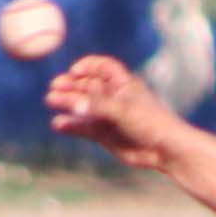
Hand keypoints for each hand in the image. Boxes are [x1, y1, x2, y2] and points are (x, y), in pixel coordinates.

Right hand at [47, 55, 181, 168]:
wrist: (164, 150)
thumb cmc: (149, 123)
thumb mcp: (123, 110)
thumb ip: (98, 106)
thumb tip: (73, 105)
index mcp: (122, 84)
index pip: (102, 67)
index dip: (87, 66)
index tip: (74, 71)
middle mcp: (113, 98)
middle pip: (87, 86)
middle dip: (71, 85)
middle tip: (54, 88)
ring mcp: (107, 116)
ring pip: (82, 106)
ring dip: (67, 102)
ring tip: (51, 101)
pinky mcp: (103, 134)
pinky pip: (82, 127)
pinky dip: (70, 124)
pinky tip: (58, 124)